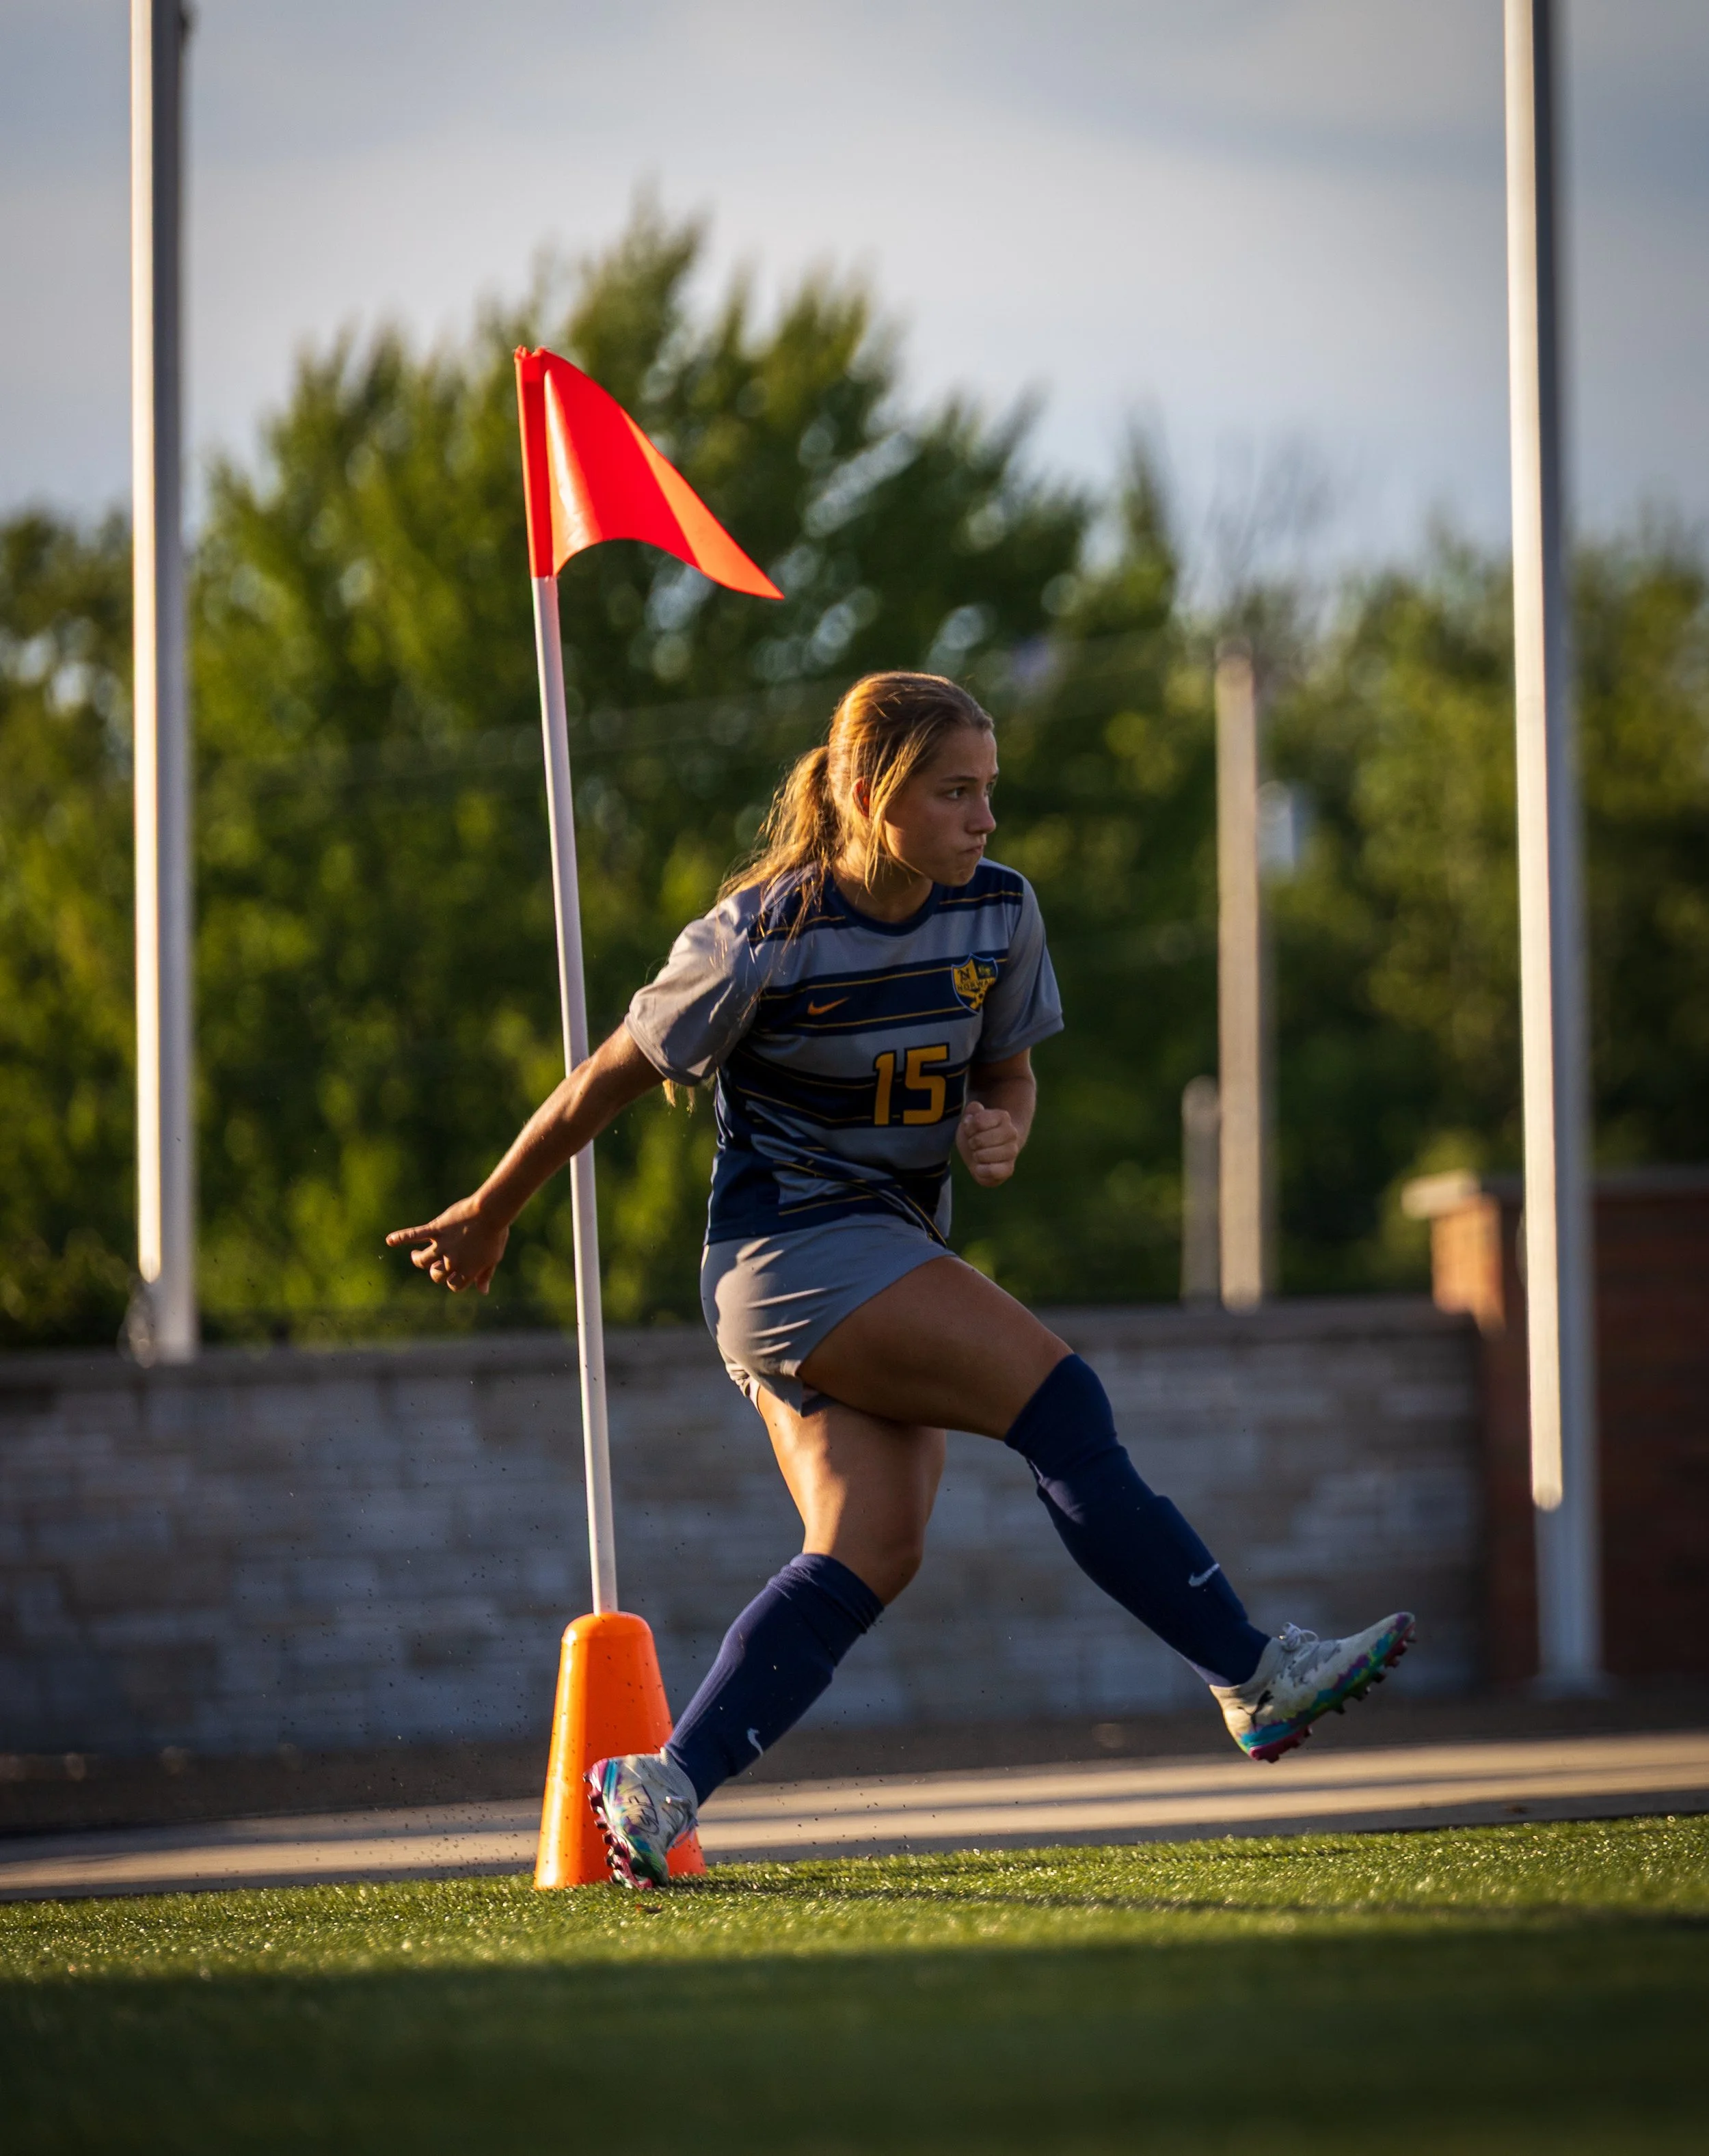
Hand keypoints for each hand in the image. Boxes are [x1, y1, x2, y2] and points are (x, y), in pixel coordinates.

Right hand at [385, 1196, 508, 1293]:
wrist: (490, 1212)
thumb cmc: (495, 1234)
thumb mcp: (493, 1258)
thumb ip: (485, 1275)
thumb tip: (483, 1290)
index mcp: (467, 1270)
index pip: (453, 1285)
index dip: (454, 1281)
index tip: (456, 1273)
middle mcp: (452, 1261)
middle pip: (436, 1275)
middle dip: (435, 1272)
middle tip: (438, 1263)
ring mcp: (442, 1245)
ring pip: (422, 1260)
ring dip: (418, 1259)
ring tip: (416, 1255)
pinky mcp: (436, 1230)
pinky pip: (415, 1235)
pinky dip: (401, 1237)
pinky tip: (390, 1240)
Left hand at [956, 1098, 1021, 1187]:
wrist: (984, 1152)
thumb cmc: (976, 1133)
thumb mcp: (970, 1119)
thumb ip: (971, 1110)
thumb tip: (976, 1108)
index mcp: (1003, 1117)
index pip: (979, 1121)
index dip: (968, 1127)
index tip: (970, 1131)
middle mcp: (1011, 1133)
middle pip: (981, 1140)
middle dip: (972, 1143)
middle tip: (974, 1144)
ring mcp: (1012, 1151)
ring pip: (988, 1155)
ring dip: (977, 1156)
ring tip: (978, 1154)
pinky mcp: (1009, 1169)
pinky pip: (995, 1171)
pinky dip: (982, 1170)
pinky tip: (980, 1167)